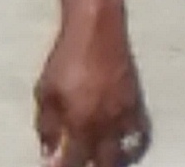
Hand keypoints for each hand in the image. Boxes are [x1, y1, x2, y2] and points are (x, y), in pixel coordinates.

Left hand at [33, 1, 150, 166]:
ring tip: (100, 160)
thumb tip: (48, 152)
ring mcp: (124, 118)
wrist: (97, 31)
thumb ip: (47, 125)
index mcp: (80, 123)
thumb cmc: (65, 60)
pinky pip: (138, 137)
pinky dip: (131, 147)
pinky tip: (122, 147)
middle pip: (103, 163)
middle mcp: (106, 126)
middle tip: (81, 163)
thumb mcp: (46, 91)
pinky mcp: (137, 107)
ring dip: (110, 161)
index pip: (73, 161)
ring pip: (122, 155)